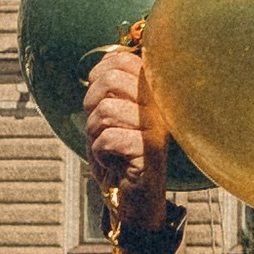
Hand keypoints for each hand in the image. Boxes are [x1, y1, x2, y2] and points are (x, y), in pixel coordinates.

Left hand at [85, 40, 168, 223]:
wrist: (131, 199)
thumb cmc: (119, 156)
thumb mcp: (111, 114)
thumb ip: (112, 85)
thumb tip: (110, 55)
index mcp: (154, 91)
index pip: (121, 61)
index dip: (98, 75)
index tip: (100, 97)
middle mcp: (161, 104)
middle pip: (110, 79)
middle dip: (91, 103)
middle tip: (100, 126)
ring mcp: (159, 127)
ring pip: (105, 110)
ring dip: (95, 133)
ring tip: (109, 147)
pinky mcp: (151, 151)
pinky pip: (108, 138)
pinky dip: (100, 152)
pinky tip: (115, 162)